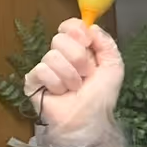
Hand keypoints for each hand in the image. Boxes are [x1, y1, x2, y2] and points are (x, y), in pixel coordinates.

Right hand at [22, 19, 126, 146]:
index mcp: (78, 48)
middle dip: (79, 59)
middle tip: (86, 75)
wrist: (89, 120)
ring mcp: (45, 68)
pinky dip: (56, 83)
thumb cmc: (101, 96)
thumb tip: (91, 26)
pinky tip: (61, 93)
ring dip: (70, 76)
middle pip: (60, 39)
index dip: (77, 30)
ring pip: (52, 56)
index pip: (70, 26)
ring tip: (75, 88)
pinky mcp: (32, 82)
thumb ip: (106, 43)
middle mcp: (60, 55)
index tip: (87, 42)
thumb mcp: (113, 66)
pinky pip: (41, 71)